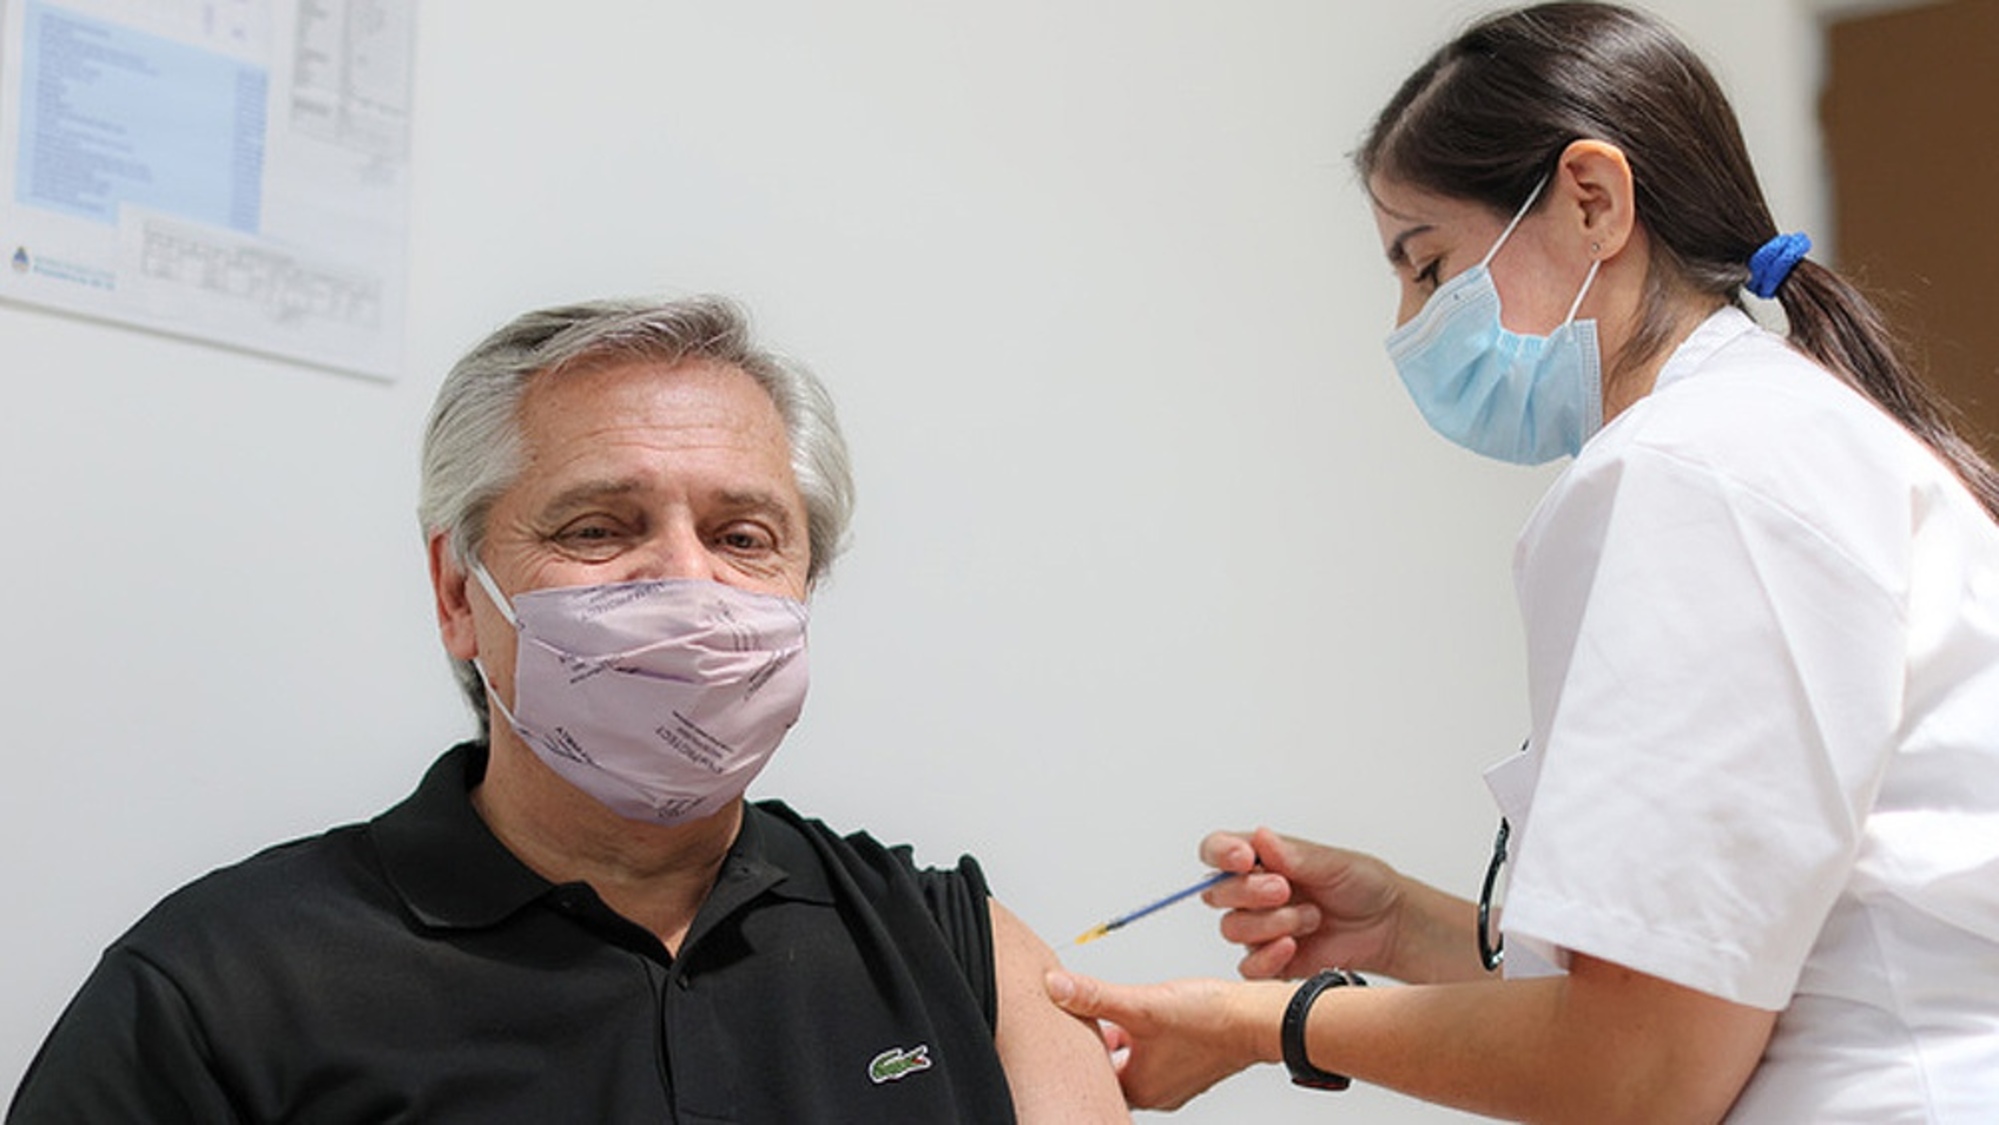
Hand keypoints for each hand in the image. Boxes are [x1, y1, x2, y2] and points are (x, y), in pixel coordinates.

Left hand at [1044, 971, 1285, 1109]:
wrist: (1260, 1018)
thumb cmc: (1210, 1018)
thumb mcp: (1141, 1003)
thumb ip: (1095, 996)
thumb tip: (1055, 986)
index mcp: (1140, 1088)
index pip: (1092, 1078)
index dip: (1076, 1051)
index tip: (1068, 1026)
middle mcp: (1157, 1093)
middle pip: (1112, 1070)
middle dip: (1099, 1043)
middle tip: (1088, 1017)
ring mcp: (1176, 1081)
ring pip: (1135, 1062)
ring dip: (1123, 1038)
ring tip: (1117, 1013)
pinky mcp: (1191, 1065)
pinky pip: (1157, 1055)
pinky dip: (1147, 1038)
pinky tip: (1151, 1015)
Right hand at [1201, 827, 1405, 980]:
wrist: (1388, 925)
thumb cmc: (1361, 885)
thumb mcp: (1332, 863)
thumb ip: (1293, 855)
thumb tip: (1260, 837)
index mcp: (1260, 859)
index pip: (1216, 850)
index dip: (1220, 854)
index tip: (1243, 859)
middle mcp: (1252, 893)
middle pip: (1217, 894)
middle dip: (1248, 891)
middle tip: (1283, 889)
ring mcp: (1259, 929)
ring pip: (1232, 928)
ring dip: (1269, 923)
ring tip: (1310, 918)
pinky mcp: (1270, 961)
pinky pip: (1248, 967)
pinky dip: (1267, 957)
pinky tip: (1292, 946)